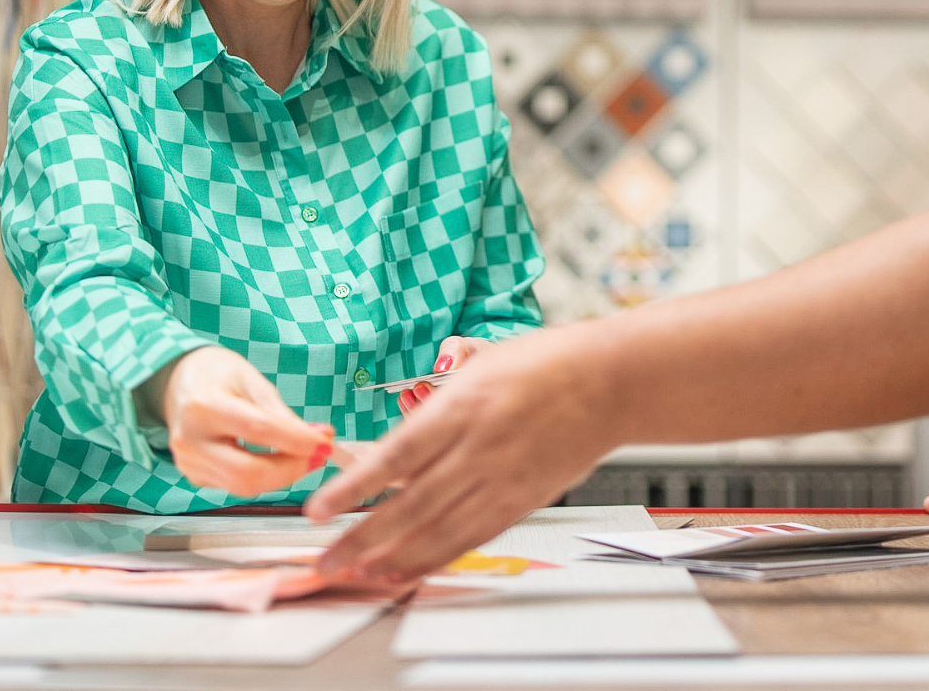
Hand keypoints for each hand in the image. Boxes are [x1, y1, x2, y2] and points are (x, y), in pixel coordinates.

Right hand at [158, 346, 331, 496]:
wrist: (179, 382)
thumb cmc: (219, 375)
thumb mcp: (253, 381)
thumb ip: (282, 414)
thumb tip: (318, 439)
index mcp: (204, 406)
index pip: (258, 430)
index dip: (297, 441)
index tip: (326, 443)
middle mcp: (190, 441)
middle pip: (247, 473)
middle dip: (291, 469)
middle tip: (320, 455)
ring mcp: (188, 463)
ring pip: (243, 485)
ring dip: (282, 475)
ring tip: (307, 455)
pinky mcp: (194, 476)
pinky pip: (235, 485)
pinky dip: (265, 476)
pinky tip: (281, 460)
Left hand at [306, 328, 612, 580]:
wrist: (608, 382)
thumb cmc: (550, 363)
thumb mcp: (487, 356)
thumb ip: (447, 377)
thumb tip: (417, 394)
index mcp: (465, 405)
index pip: (397, 455)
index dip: (355, 486)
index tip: (320, 507)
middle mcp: (479, 447)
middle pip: (410, 504)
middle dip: (361, 538)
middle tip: (327, 561)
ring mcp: (501, 479)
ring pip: (437, 530)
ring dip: (392, 557)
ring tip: (358, 574)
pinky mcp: (521, 500)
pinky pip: (471, 537)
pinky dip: (436, 557)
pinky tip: (409, 568)